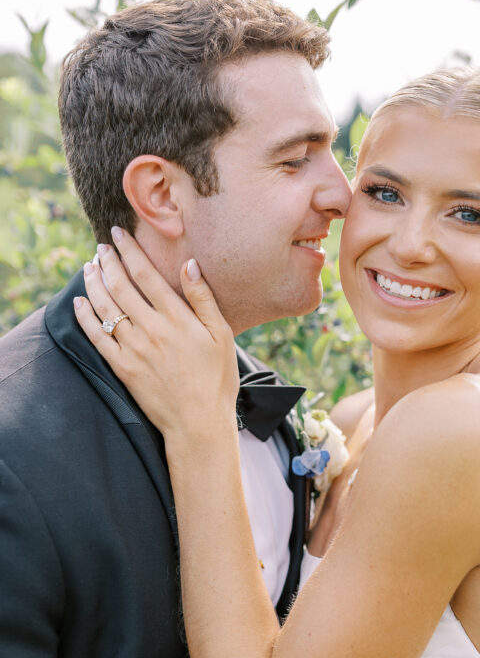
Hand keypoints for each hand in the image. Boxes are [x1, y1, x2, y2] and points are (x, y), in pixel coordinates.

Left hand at [74, 228, 239, 440]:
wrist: (198, 423)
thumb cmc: (216, 378)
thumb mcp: (222, 335)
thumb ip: (203, 299)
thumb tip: (189, 264)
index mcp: (177, 318)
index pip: (146, 274)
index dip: (129, 251)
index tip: (119, 234)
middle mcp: (151, 329)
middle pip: (120, 286)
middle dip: (108, 262)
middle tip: (101, 247)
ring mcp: (133, 349)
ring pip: (105, 307)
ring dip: (93, 283)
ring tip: (89, 267)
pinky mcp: (122, 368)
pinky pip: (96, 337)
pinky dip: (85, 316)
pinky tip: (79, 302)